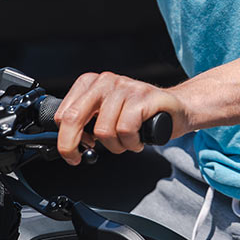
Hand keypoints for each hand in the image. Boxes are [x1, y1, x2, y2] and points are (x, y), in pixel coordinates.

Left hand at [53, 71, 187, 165]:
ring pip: (103, 130)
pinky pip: (125, 130)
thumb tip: (68, 143)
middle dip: (70, 145)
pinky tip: (137, 140)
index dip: (64, 137)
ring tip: (126, 142)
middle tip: (76, 158)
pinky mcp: (143, 97)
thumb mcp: (106, 114)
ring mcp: (124, 87)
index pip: (64, 112)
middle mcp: (105, 81)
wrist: (175, 108)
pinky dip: (131, 142)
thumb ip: (86, 123)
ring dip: (115, 146)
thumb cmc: (139, 114)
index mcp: (92, 83)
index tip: (72, 150)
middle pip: (74, 118)